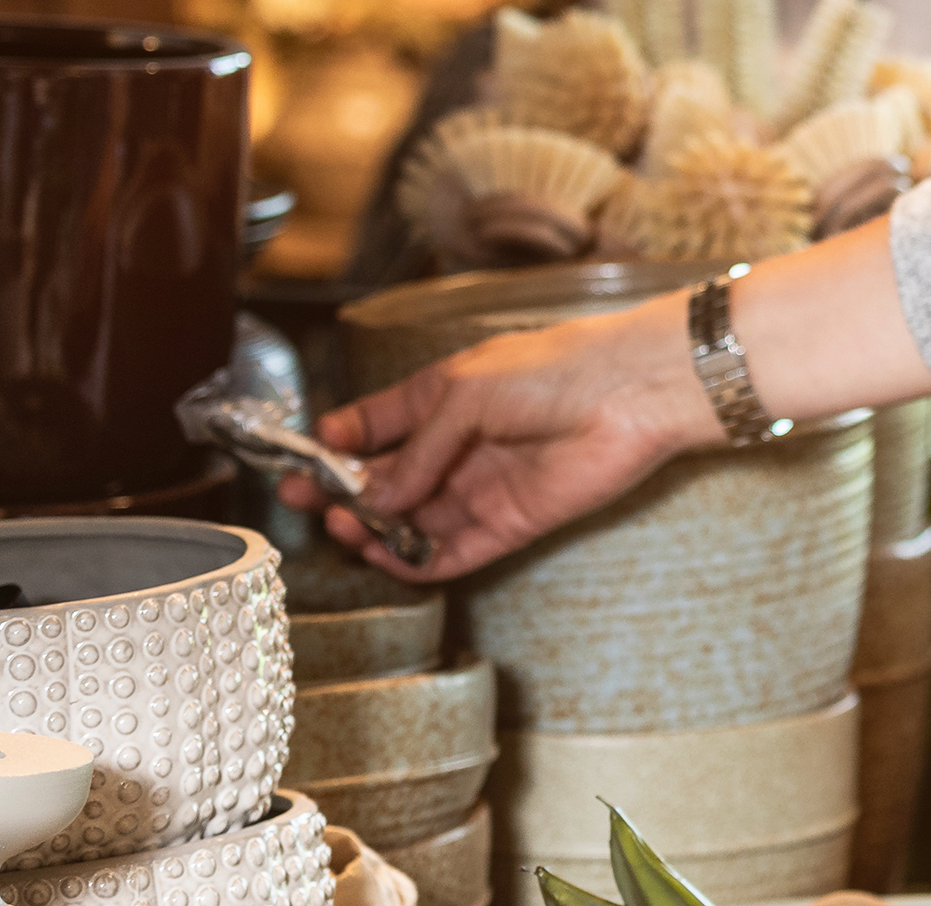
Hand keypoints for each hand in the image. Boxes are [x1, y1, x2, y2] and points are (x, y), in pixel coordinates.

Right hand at [287, 301, 719, 580]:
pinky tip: (388, 556)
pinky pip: (453, 552)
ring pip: (412, 520)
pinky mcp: (511, 522)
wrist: (635, 392)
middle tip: (304, 505)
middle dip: (342, 493)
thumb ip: (415, 450)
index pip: (374, 424)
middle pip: (386, 479)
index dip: (334, 444)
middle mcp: (458, 444)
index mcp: (443, 396)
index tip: (295, 460)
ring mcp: (482, 485)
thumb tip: (371, 497)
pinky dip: (416, 560)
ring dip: (374, 529)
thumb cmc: (556, 370)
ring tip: (345, 527)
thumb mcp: (465, 393)